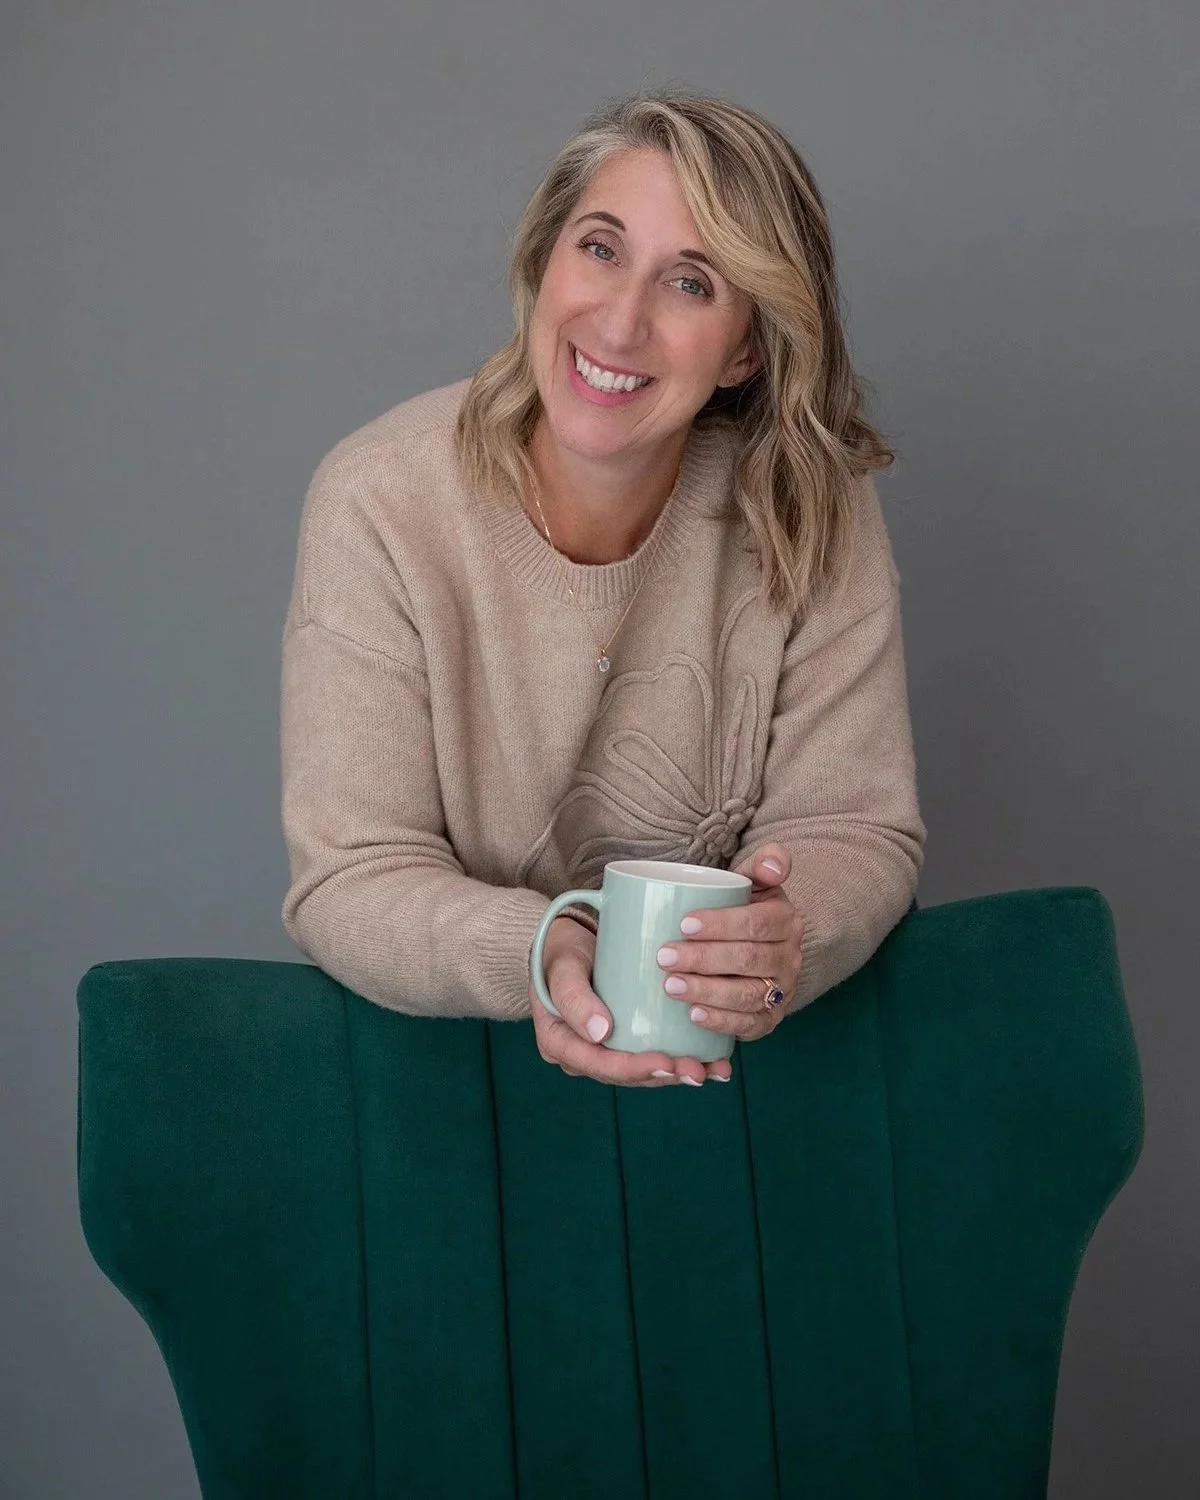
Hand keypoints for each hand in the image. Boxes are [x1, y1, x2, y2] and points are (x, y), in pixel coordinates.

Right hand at [529, 915, 732, 1086]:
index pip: (600, 1065)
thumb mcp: (562, 967)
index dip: (635, 1070)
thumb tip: (600, 1033)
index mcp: (559, 1043)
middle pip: (626, 1075)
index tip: (667, 1063)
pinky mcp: (622, 1038)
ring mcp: (602, 1049)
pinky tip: (711, 1063)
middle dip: (665, 1076)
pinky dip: (679, 1060)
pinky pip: (649, 1054)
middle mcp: (581, 1054)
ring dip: (677, 1073)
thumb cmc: (561, 950)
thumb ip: (573, 996)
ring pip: (641, 1071)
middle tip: (699, 1071)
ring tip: (712, 1070)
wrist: (565, 939)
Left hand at [655, 844, 803, 1042]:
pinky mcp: (769, 1018)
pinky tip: (693, 1014)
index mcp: (786, 921)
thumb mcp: (753, 880)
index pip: (757, 923)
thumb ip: (764, 863)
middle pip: (748, 960)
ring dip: (707, 992)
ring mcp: (781, 991)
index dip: (721, 925)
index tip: (683, 924)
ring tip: (671, 985)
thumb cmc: (743, 908)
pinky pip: (750, 1025)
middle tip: (664, 957)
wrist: (756, 944)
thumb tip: (773, 864)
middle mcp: (789, 957)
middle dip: (704, 960)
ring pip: (748, 995)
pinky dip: (721, 1021)